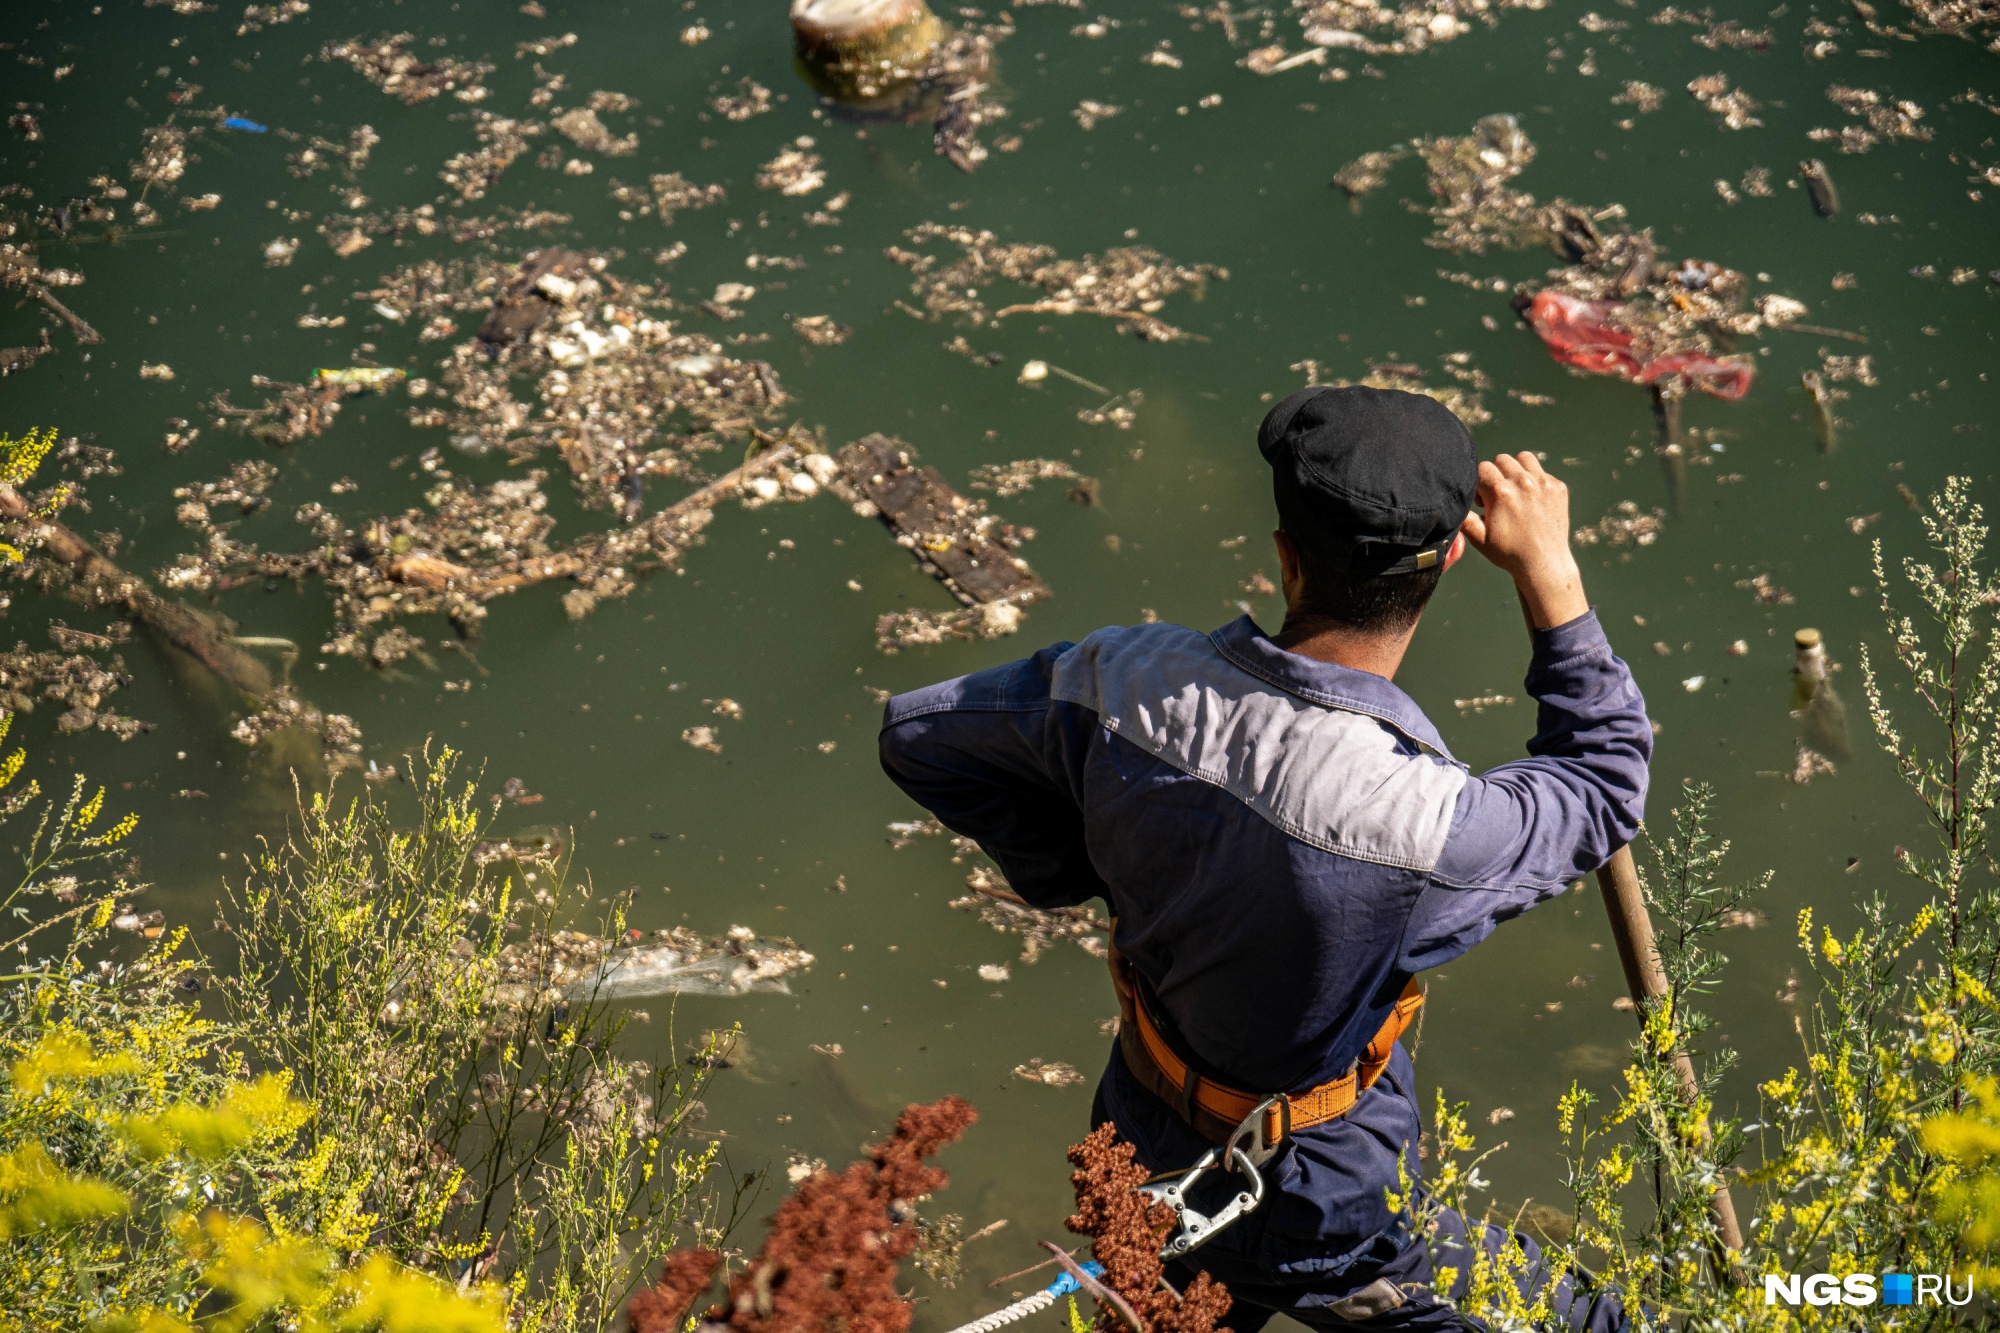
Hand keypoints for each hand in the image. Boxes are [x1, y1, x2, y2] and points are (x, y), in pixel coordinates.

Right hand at [1459, 452, 1589, 630]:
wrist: (1543, 563)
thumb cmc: (1509, 552)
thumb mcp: (1478, 539)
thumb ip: (1463, 518)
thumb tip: (1453, 503)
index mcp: (1500, 492)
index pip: (1482, 468)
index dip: (1479, 485)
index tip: (1483, 502)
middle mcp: (1523, 482)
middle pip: (1501, 460)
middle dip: (1496, 475)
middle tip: (1499, 498)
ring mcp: (1544, 483)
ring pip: (1523, 458)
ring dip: (1516, 470)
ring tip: (1515, 491)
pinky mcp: (1558, 487)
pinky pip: (1541, 471)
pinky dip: (1534, 480)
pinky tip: (1531, 500)